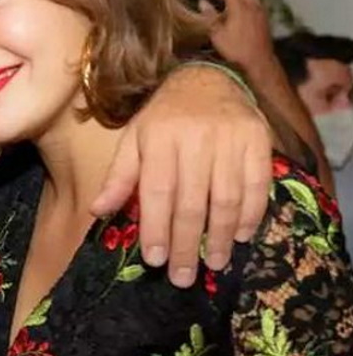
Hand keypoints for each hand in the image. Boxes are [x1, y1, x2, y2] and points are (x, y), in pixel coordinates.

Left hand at [91, 65, 271, 286]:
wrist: (206, 79)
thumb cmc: (163, 118)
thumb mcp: (134, 140)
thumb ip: (119, 176)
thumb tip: (97, 211)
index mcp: (159, 140)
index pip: (157, 192)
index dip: (156, 228)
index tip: (155, 259)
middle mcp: (195, 139)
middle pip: (191, 202)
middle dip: (187, 244)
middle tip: (183, 277)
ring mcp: (230, 139)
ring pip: (226, 198)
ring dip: (220, 236)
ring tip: (215, 263)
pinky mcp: (258, 140)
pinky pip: (257, 184)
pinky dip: (251, 214)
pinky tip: (240, 235)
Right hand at [202, 0, 274, 73]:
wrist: (259, 61)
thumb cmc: (235, 49)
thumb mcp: (216, 34)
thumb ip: (209, 16)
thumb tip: (202, 2)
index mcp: (239, 7)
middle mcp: (252, 5)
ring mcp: (261, 10)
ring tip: (228, 2)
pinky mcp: (265, 17)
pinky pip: (255, 0)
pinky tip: (239, 11)